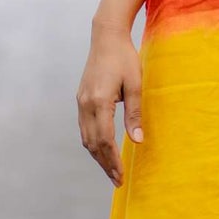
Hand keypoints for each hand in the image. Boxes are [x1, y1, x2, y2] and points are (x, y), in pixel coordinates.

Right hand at [77, 23, 143, 185]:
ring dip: (97, 156)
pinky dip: (93, 143)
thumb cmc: (124, 58)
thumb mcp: (135, 84)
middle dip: (105, 164)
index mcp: (99, 101)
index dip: (112, 161)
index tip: (121, 176)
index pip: (104, 140)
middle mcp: (85, 104)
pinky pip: (84, 128)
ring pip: (86, 138)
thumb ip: (134, 113)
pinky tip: (102, 151)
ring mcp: (80, 102)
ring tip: (111, 171)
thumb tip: (138, 140)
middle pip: (93, 143)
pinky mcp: (80, 100)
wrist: (106, 38)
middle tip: (117, 181)